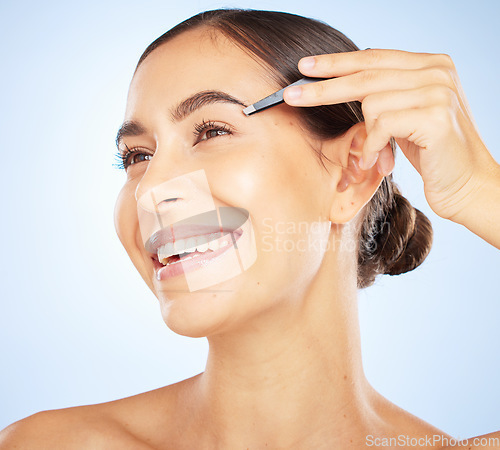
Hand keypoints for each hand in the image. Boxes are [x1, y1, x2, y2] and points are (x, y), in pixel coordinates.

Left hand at [283, 48, 499, 222]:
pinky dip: (374, 146)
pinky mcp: (435, 116)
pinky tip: (382, 160)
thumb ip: (387, 93)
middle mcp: (437, 71)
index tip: (306, 67)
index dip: (337, 62)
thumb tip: (347, 76)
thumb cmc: (432, 154)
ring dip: (365, 136)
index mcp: (430, 65)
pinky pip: (382, 125)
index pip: (374, 57)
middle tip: (290, 95)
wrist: (467, 185)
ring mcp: (438, 91)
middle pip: (365, 75)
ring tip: (374, 156)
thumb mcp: (406, 116)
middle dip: (323, 87)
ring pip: (371, 101)